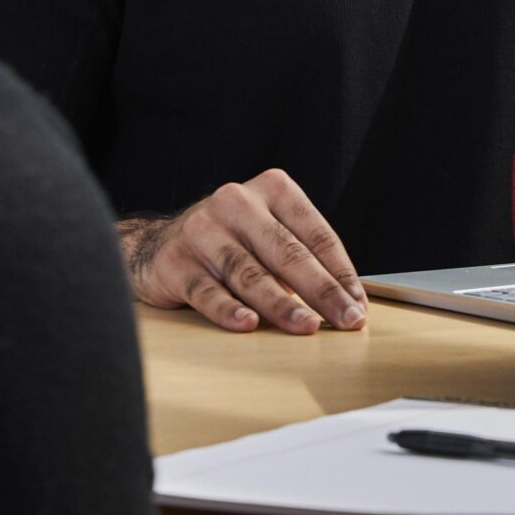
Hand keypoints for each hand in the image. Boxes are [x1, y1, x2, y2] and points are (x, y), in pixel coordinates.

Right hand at [118, 168, 367, 334]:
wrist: (157, 244)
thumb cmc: (231, 243)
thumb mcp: (268, 234)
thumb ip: (302, 258)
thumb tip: (348, 303)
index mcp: (270, 189)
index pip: (315, 233)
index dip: (341, 271)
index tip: (358, 304)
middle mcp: (235, 203)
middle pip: (286, 251)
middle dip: (321, 290)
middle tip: (345, 319)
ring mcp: (202, 231)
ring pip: (249, 273)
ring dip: (281, 304)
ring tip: (306, 326)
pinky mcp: (175, 262)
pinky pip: (207, 290)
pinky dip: (228, 310)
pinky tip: (248, 324)